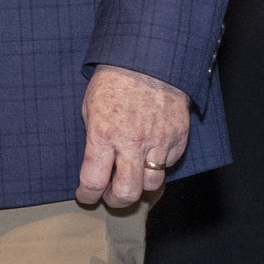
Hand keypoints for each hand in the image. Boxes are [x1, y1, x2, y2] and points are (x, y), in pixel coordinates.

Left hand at [77, 65, 189, 207]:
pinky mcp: (178, 138)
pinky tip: (149, 157)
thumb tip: (95, 166)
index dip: (87, 195)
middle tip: (109, 198)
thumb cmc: (113, 82)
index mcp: (103, 134)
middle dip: (115, 202)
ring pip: (152, 184)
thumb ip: (94, 139)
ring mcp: (159, 142)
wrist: (148, 61)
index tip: (85, 196)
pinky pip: (169, 165)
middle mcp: (132, 142)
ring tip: (130, 180)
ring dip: (139, 187)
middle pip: (127, 192)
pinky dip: (158, 166)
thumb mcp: (90, 108)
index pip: (93, 180)